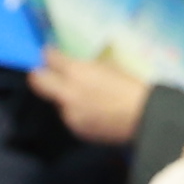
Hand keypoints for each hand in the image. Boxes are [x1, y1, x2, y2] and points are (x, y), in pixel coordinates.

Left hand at [32, 47, 150, 143]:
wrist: (145, 118)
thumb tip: (77, 63)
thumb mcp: (109, 65)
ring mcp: (69, 114)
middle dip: (40, 75)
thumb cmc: (132, 87)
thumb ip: (87, 65)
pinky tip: (93, 111)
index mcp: (76, 72)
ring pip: (57, 101)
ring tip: (84, 96)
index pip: (50, 58)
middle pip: (37, 81)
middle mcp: (66, 93)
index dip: (50, 54)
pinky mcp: (77, 130)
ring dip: (64, 97)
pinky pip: (70, 116)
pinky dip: (77, 111)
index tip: (52, 54)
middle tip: (48, 73)